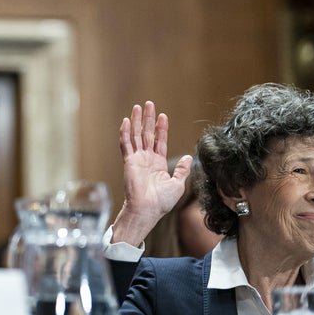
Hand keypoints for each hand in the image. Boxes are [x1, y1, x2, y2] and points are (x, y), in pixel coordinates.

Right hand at [109, 101, 192, 246]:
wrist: (147, 210)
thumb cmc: (162, 201)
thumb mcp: (178, 184)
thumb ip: (182, 169)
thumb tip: (188, 156)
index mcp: (158, 163)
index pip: (159, 141)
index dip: (162, 128)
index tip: (163, 115)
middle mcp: (146, 158)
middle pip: (147, 134)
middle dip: (148, 119)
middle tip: (148, 104)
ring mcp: (137, 159)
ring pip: (136, 135)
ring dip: (137, 121)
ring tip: (138, 107)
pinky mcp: (129, 161)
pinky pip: (126, 144)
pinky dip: (125, 132)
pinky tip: (127, 121)